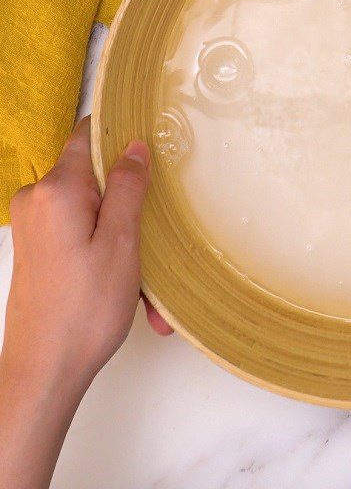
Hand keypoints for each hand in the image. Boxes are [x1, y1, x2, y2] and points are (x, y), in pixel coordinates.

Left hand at [0, 117, 169, 488]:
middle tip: (160, 234)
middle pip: (95, 176)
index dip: (121, 134)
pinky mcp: (39, 246)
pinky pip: (82, 232)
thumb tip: (134, 147)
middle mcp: (37, 200)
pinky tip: (131, 287)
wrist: (44, 371)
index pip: (87, 135)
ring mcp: (34, 224)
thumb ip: (128, 187)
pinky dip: (108, 250)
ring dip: (125, 234)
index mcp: (56, 191)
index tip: (154, 141)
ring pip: (93, 209)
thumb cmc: (85, 310)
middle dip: (131, 201)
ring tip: (149, 280)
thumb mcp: (122, 242)